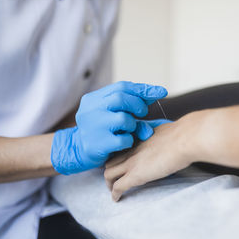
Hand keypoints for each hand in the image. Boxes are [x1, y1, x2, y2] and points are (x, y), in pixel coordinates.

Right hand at [51, 81, 167, 174]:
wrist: (77, 151)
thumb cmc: (101, 130)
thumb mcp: (112, 115)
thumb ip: (131, 108)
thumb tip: (158, 97)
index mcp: (93, 99)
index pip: (121, 87)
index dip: (143, 89)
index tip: (161, 91)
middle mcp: (91, 110)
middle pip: (121, 98)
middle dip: (137, 104)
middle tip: (142, 112)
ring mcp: (93, 126)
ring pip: (123, 118)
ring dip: (132, 124)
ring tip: (128, 129)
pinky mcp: (97, 143)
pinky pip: (123, 138)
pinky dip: (129, 140)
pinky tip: (124, 142)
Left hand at [104, 112, 203, 200]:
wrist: (184, 139)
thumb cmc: (182, 134)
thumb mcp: (166, 131)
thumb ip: (160, 136)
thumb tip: (167, 139)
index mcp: (139, 139)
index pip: (120, 148)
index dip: (117, 156)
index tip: (120, 162)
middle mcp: (132, 149)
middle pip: (110, 160)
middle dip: (110, 170)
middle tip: (114, 177)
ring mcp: (132, 162)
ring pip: (108, 173)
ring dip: (109, 183)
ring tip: (112, 190)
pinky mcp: (136, 175)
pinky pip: (118, 186)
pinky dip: (115, 194)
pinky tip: (117, 198)